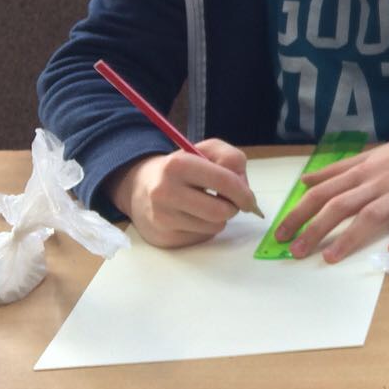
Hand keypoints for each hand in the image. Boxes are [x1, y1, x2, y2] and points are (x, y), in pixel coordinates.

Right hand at [109, 139, 255, 247]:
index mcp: (178, 165)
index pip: (225, 181)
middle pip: (221, 211)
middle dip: (233, 208)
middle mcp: (165, 191)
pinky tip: (192, 217)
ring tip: (205, 206)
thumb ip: (231, 159)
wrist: (139, 188)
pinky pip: (202, 237)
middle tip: (228, 202)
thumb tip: (244, 188)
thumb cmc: (182, 169)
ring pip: (214, 227)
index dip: (244, 193)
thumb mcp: (206, 151)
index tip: (249, 199)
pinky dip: (205, 229)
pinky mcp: (163, 237)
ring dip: (218, 218)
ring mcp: (162, 217)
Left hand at [276, 120, 388, 262]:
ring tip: (331, 257)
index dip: (300, 213)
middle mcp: (376, 182)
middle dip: (316, 228)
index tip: (282, 233)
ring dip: (350, 236)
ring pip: (371, 214)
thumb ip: (336, 170)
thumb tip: (305, 181)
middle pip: (341, 205)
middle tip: (296, 252)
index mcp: (361, 172)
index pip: (323, 193)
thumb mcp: (367, 156)